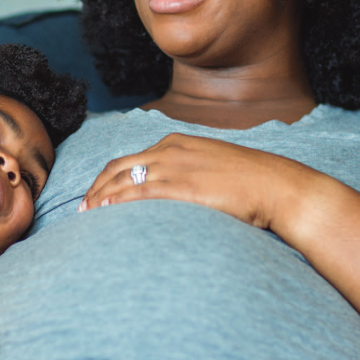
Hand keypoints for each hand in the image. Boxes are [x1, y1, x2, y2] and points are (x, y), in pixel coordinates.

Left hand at [78, 132, 318, 229]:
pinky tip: (105, 214)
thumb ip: (189, 174)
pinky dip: (117, 202)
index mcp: (176, 142)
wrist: (277, 185)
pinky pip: (139, 193)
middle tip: (82, 210)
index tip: (96, 196)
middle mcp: (169, 150)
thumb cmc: (251, 183)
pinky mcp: (181, 186)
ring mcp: (174, 167)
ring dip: (100, 199)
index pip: (129, 159)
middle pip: (117, 168)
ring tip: (87, 217)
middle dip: (95, 188)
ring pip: (122, 180)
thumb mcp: (212, 168)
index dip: (107, 178)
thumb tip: (175, 193)